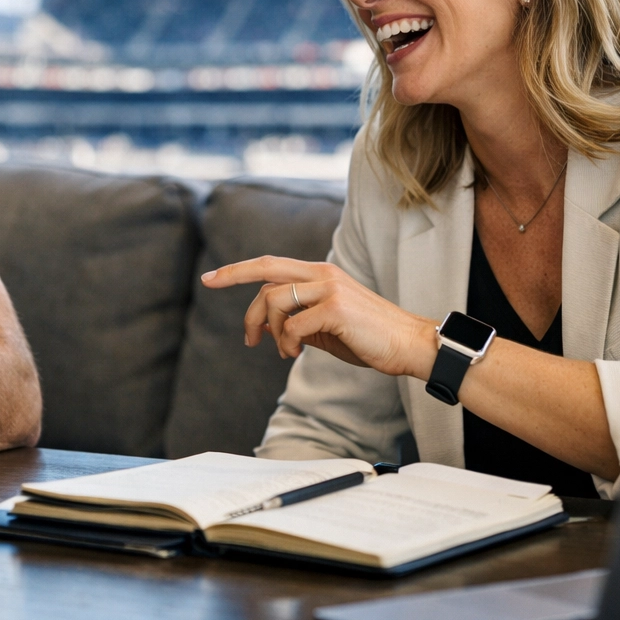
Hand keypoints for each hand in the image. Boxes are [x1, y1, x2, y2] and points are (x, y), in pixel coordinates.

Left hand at [200, 256, 435, 376]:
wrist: (409, 345)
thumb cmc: (368, 337)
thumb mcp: (327, 325)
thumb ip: (298, 319)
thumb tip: (265, 328)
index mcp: (320, 274)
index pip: (270, 265)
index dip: (237, 270)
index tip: (210, 278)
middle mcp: (323, 274)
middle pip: (265, 271)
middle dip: (233, 279)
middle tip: (228, 313)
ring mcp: (330, 288)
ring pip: (274, 300)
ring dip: (269, 331)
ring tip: (283, 352)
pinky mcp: (336, 308)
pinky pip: (292, 326)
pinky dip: (286, 344)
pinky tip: (296, 354)